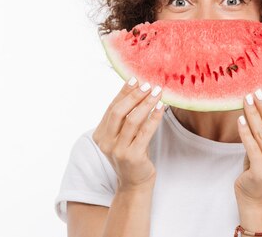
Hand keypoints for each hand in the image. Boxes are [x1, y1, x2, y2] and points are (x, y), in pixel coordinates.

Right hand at [91, 76, 165, 191]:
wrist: (135, 183)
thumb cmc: (131, 154)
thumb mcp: (123, 136)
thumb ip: (124, 118)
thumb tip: (137, 88)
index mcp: (100, 135)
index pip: (111, 108)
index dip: (123, 92)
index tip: (134, 78)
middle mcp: (105, 143)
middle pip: (119, 112)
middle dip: (134, 96)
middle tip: (147, 84)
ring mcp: (118, 151)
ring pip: (132, 120)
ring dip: (146, 103)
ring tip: (157, 92)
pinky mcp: (133, 156)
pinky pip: (145, 132)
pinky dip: (154, 117)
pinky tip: (161, 107)